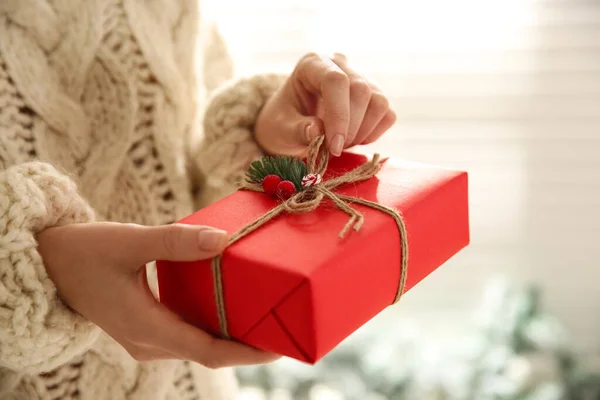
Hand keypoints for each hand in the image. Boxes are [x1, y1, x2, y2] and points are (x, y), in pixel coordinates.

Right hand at [37, 222, 279, 367]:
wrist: (49, 264)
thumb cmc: (84, 252)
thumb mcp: (129, 241)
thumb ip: (175, 242)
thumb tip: (222, 240)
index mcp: (145, 328)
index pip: (208, 352)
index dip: (246, 352)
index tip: (278, 347)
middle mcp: (148, 343)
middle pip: (208, 352)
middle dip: (246, 345)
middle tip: (283, 326)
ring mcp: (146, 339)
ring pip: (198, 345)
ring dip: (231, 336)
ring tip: (265, 315)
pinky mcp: (146, 329)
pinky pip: (187, 334)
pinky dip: (212, 325)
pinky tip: (231, 305)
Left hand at [255, 52, 395, 156]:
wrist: (290, 124)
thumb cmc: (282, 123)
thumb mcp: (280, 130)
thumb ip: (296, 130)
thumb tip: (318, 131)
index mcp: (312, 64)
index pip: (336, 80)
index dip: (339, 115)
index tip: (334, 147)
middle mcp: (340, 65)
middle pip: (361, 90)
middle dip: (350, 128)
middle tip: (333, 150)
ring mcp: (361, 78)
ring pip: (379, 102)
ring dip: (363, 132)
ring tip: (340, 145)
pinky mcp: (374, 96)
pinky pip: (387, 114)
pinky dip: (373, 133)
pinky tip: (353, 140)